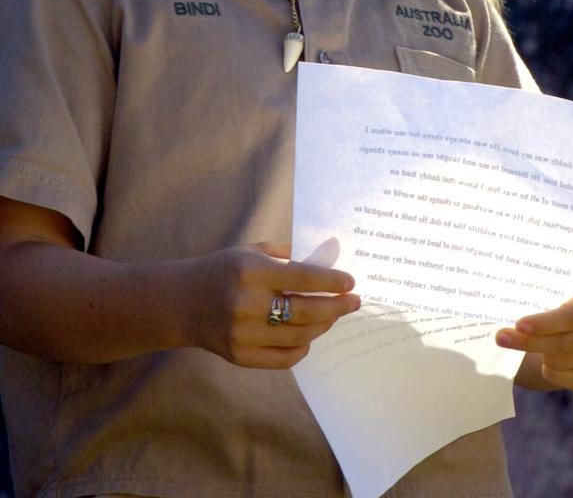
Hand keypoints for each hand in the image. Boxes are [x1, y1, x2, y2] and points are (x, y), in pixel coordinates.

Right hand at [182, 241, 359, 369]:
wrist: (181, 302)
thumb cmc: (222, 270)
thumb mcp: (251, 252)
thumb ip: (287, 256)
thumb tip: (327, 262)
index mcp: (251, 272)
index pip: (303, 278)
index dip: (332, 282)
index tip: (351, 283)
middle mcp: (247, 304)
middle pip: (306, 311)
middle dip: (337, 307)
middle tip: (354, 302)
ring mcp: (243, 334)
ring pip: (299, 335)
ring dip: (323, 325)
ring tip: (333, 316)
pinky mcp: (240, 356)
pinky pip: (284, 358)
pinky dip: (303, 347)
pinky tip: (310, 335)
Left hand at [496, 286, 572, 392]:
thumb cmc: (572, 300)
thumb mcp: (569, 290)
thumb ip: (550, 296)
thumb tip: (508, 308)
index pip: (572, 316)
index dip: (544, 323)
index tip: (518, 324)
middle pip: (566, 342)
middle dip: (529, 342)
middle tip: (501, 338)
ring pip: (562, 361)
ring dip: (542, 355)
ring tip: (537, 343)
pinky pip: (567, 379)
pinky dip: (551, 371)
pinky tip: (547, 362)